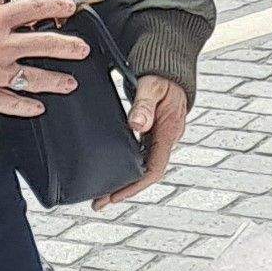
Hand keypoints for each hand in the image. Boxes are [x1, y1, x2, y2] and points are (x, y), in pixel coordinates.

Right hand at [0, 0, 91, 116]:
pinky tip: (38, 108)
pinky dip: (25, 107)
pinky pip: (10, 102)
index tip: (70, 9)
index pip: (34, 9)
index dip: (55, 8)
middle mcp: (0, 47)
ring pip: (34, 77)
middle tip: (83, 50)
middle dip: (68, 47)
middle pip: (44, 44)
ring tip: (70, 83)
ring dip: (55, 80)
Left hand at [95, 72, 188, 206]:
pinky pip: (141, 156)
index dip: (135, 186)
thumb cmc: (162, 76)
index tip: (115, 196)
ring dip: (124, 181)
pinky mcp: (153, 134)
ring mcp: (160, 138)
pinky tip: (112, 170)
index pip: (154, 169)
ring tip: (102, 193)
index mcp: (169, 132)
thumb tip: (137, 125)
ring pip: (143, 167)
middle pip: (147, 174)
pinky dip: (126, 167)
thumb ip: (143, 105)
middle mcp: (166, 139)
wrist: (172, 67)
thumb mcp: (152, 87)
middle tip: (99, 202)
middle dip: (125, 190)